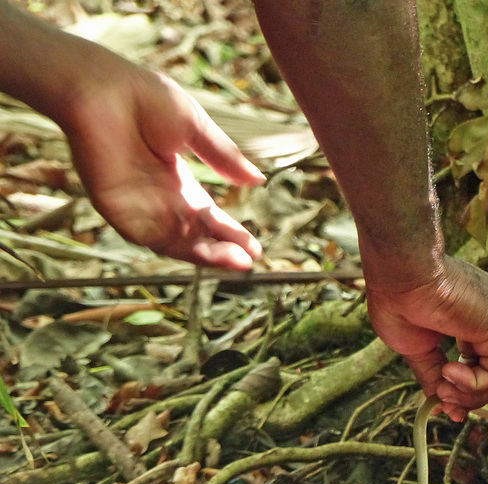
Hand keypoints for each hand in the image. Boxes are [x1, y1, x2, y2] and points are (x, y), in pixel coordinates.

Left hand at [61, 58, 263, 268]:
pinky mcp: (119, 211)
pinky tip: (209, 251)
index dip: (230, 232)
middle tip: (250, 260)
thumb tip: (258, 180)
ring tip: (239, 262)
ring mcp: (138, 207)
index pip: (207, 216)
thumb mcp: (196, 128)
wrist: (101, 89)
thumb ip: (224, 158)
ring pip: (177, 243)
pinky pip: (152, 238)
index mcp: (176, 179)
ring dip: (209, 255)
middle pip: (195, 235)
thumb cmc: (143, 97)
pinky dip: (182, 249)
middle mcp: (158, 198)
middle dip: (224, 249)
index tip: (255, 247)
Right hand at [365, 257, 487, 419]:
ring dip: (470, 395)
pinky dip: (473, 386)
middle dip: (471, 397)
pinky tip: (449, 373)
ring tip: (442, 389)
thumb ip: (434, 374)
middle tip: (443, 402)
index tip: (444, 404)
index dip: (470, 390)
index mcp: (481, 317)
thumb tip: (440, 404)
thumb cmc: (399, 298)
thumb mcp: (418, 347)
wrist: (399, 273)